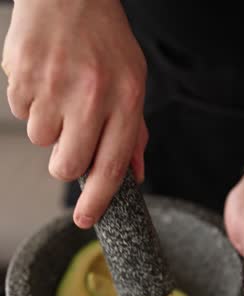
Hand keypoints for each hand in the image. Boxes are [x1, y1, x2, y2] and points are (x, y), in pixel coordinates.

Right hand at [2, 0, 147, 227]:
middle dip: (65, 165)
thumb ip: (134, 132)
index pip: (111, 166)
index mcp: (126, 98)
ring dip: (49, 127)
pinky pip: (22, 114)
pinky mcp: (22, 78)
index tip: (87, 220)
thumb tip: (134, 173)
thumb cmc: (104, 39)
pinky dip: (32, 105)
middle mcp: (91, 96)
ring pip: (41, 141)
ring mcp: (54, 86)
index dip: (98, 201)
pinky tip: (45, 80)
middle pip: (68, 166)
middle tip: (68, 142)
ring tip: (59, 93)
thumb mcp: (133, 82)